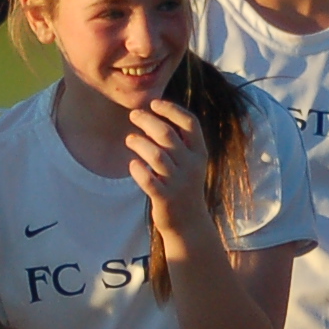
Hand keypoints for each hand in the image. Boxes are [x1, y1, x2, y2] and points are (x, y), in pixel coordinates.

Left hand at [126, 99, 216, 235]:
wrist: (189, 224)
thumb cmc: (183, 186)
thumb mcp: (189, 162)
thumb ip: (178, 141)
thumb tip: (153, 114)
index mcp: (199, 153)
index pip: (190, 123)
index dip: (171, 109)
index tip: (154, 103)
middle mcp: (191, 166)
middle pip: (167, 135)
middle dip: (148, 121)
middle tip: (133, 115)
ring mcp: (178, 183)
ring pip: (156, 156)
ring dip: (139, 143)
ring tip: (129, 139)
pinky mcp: (165, 199)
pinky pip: (148, 180)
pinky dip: (137, 170)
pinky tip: (132, 164)